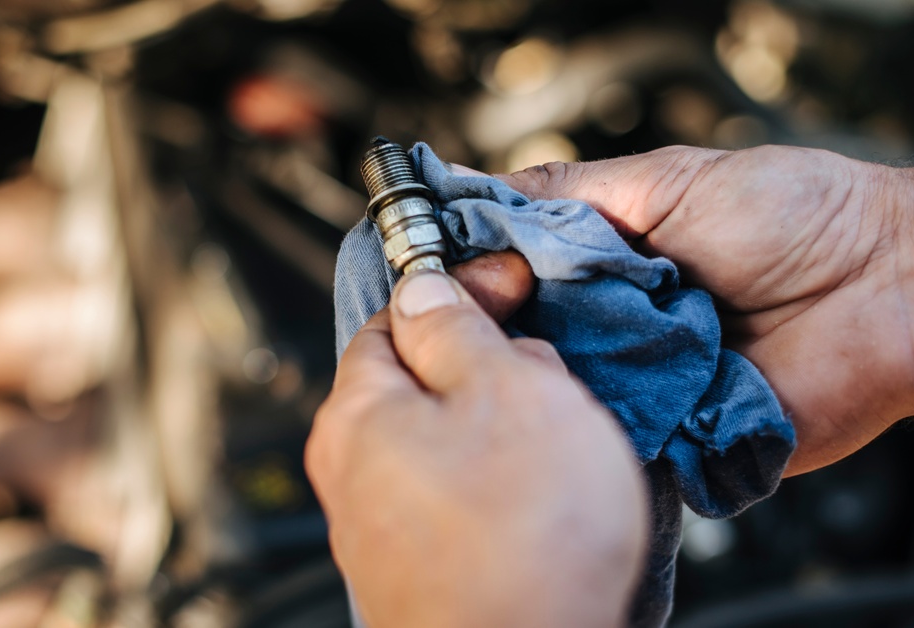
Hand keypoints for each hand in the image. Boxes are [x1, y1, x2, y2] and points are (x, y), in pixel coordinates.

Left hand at [306, 256, 646, 627]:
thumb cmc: (518, 542)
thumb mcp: (505, 390)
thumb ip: (459, 329)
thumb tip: (429, 289)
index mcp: (356, 416)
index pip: (392, 319)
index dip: (457, 290)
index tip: (510, 284)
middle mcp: (353, 475)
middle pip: (422, 383)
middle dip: (490, 367)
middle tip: (549, 376)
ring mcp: (384, 531)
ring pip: (449, 444)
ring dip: (506, 430)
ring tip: (561, 446)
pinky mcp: (422, 573)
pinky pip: (463, 501)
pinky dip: (504, 486)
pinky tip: (546, 502)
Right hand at [495, 147, 913, 474]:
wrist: (892, 282)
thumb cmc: (794, 215)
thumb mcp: (664, 180)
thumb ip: (567, 194)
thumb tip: (470, 199)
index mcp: (605, 266)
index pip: (511, 279)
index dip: (474, 277)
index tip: (436, 271)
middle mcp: (614, 331)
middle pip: (522, 342)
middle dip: (498, 331)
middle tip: (485, 317)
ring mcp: (642, 389)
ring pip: (558, 397)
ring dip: (543, 378)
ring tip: (536, 358)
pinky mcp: (676, 442)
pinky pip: (612, 445)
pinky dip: (592, 429)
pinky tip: (577, 407)